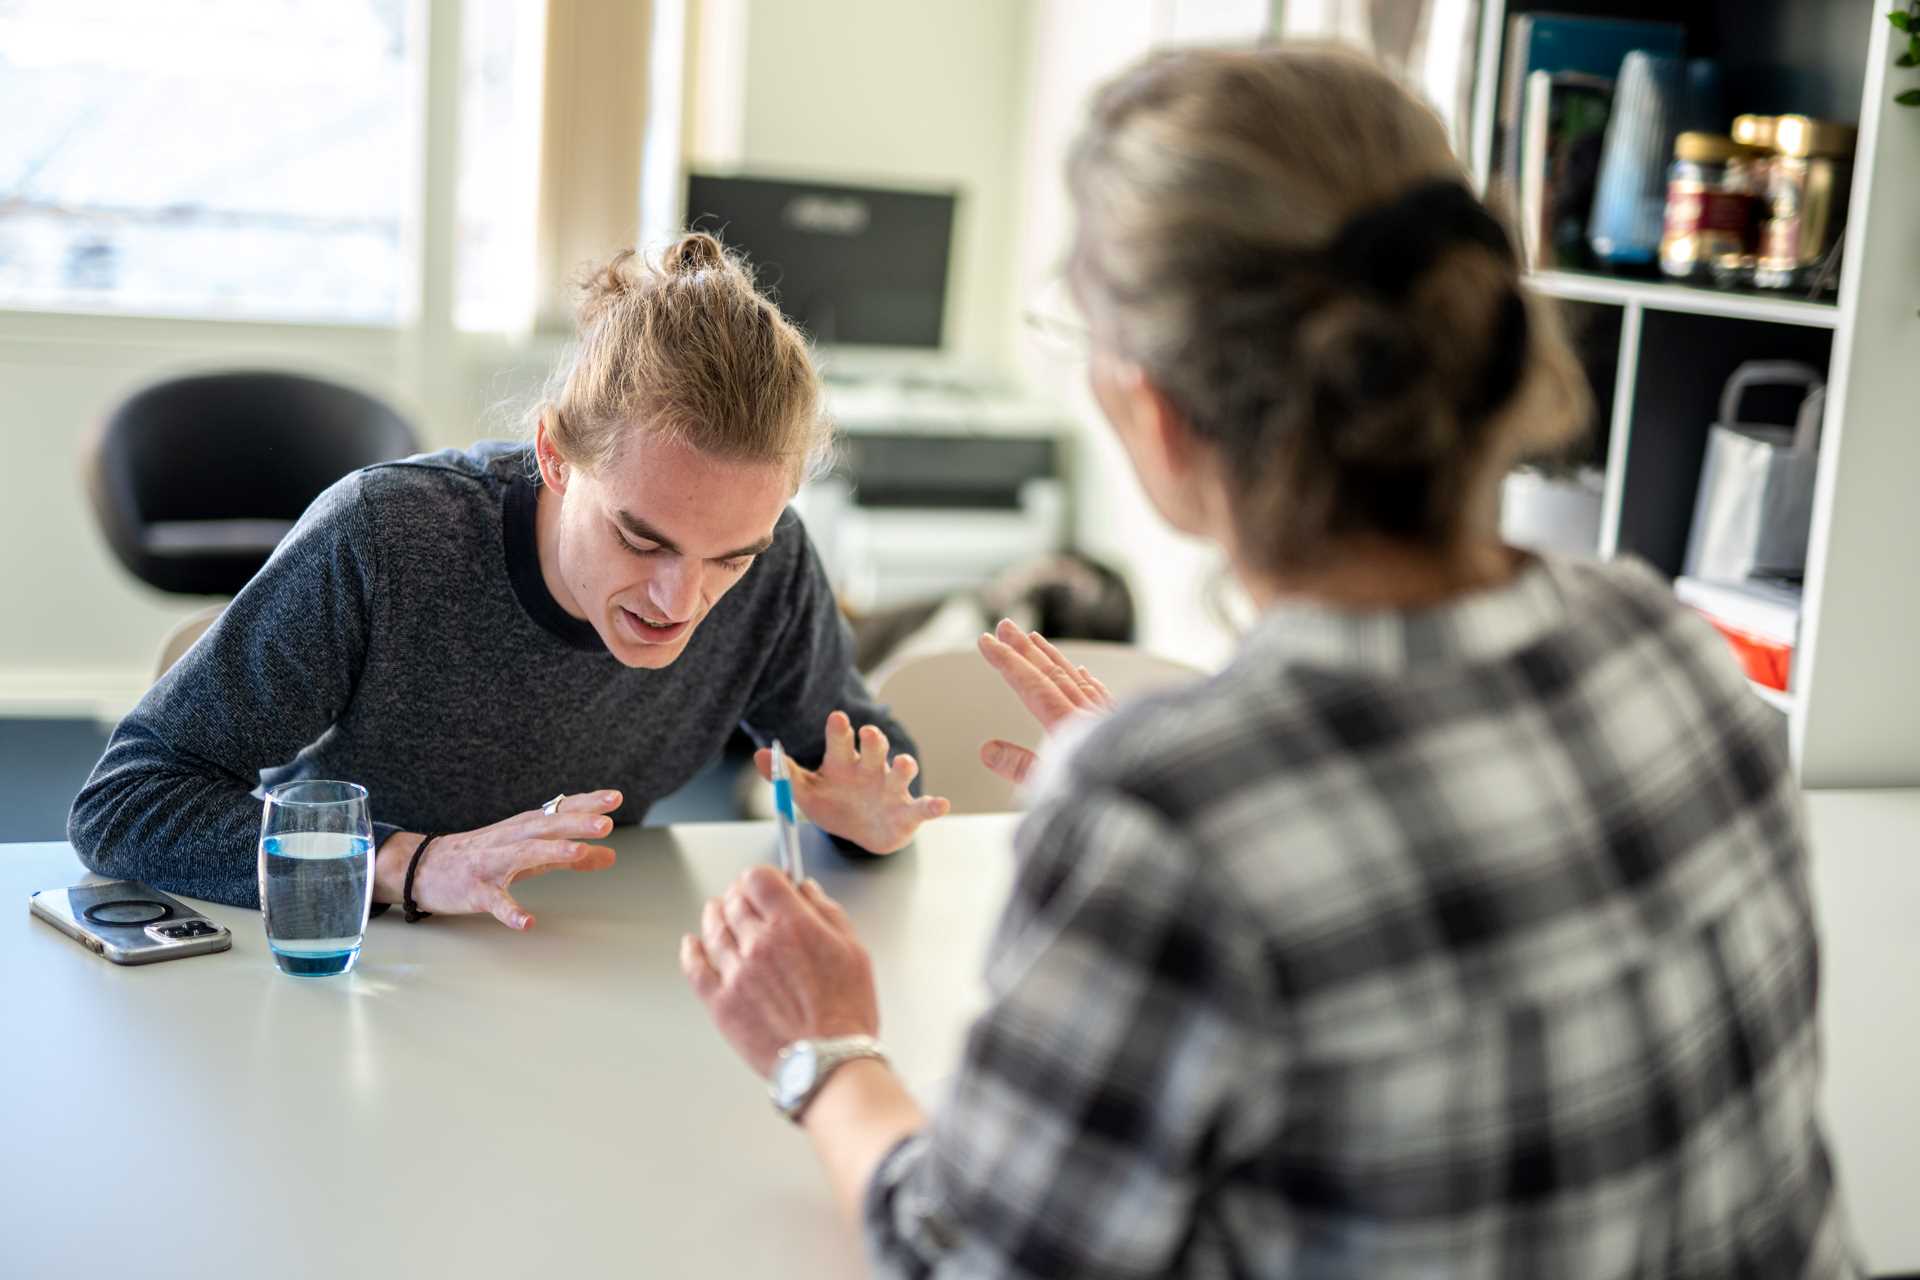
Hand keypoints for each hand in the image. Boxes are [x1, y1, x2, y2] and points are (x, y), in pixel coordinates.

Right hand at [374, 790, 621, 929]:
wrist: (423, 868)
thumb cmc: (483, 857)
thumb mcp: (529, 853)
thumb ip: (569, 855)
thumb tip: (610, 854)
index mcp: (523, 829)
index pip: (558, 811)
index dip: (586, 804)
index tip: (615, 798)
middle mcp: (508, 840)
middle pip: (545, 827)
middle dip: (575, 823)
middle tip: (606, 823)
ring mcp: (490, 864)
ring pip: (522, 854)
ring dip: (551, 851)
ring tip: (579, 851)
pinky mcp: (475, 891)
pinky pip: (494, 901)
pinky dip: (510, 911)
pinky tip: (527, 922)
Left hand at [681, 866, 878, 1077]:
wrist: (828, 1063)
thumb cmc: (846, 1014)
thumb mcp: (854, 951)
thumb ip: (827, 913)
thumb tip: (807, 891)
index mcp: (792, 925)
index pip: (758, 878)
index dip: (761, 876)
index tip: (767, 882)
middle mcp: (758, 943)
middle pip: (733, 900)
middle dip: (739, 893)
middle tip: (744, 896)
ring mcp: (735, 973)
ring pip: (713, 928)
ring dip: (714, 914)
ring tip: (717, 911)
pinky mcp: (720, 1002)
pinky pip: (695, 968)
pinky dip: (691, 951)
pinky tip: (692, 944)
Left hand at [753, 711, 949, 853]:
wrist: (860, 833)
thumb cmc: (834, 804)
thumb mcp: (805, 791)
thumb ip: (784, 774)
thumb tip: (760, 754)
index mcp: (843, 762)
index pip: (840, 741)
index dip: (839, 730)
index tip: (837, 719)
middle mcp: (870, 769)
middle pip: (875, 749)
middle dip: (874, 741)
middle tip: (869, 734)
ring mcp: (891, 788)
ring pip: (901, 772)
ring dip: (904, 767)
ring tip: (903, 764)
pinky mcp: (907, 812)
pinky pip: (922, 807)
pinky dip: (933, 806)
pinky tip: (939, 805)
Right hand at [976, 618, 1115, 784]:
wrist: (1158, 803)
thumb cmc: (1107, 797)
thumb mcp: (1055, 792)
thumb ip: (1022, 767)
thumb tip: (988, 749)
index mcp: (1072, 728)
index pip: (1034, 686)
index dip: (1008, 662)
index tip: (988, 642)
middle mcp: (1092, 715)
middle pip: (1054, 674)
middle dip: (1025, 649)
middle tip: (1005, 627)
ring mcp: (1109, 718)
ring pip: (1077, 678)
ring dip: (1052, 657)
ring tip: (1033, 638)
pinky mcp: (1125, 726)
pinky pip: (1100, 693)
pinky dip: (1086, 679)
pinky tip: (1082, 672)